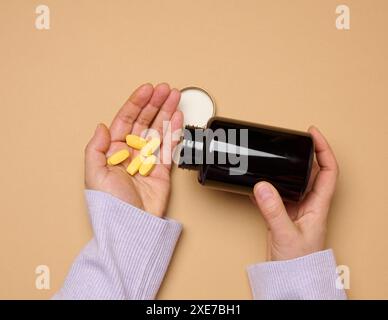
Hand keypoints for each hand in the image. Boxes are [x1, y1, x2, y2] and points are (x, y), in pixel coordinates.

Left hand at [84, 83, 182, 216]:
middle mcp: (130, 152)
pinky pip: (169, 145)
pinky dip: (174, 130)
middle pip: (144, 121)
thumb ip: (96, 148)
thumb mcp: (95, 174)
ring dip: (166, 112)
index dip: (136, 103)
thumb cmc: (110, 205)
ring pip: (158, 129)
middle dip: (155, 103)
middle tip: (165, 89)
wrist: (132, 226)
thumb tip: (101, 126)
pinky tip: (177, 116)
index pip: (125, 120)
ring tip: (174, 96)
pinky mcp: (162, 169)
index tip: (147, 90)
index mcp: (112, 151)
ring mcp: (147, 159)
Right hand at [253, 126, 338, 260]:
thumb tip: (262, 185)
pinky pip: (275, 194)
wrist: (291, 278)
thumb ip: (273, 210)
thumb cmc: (299, 261)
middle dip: (304, 153)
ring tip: (275, 155)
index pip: (328, 171)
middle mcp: (309, 204)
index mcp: (318, 205)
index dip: (323, 149)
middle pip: (312, 171)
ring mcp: (296, 209)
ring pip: (293, 181)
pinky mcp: (282, 215)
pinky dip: (266, 186)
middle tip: (292, 139)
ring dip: (285, 167)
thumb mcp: (286, 233)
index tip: (312, 133)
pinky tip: (256, 182)